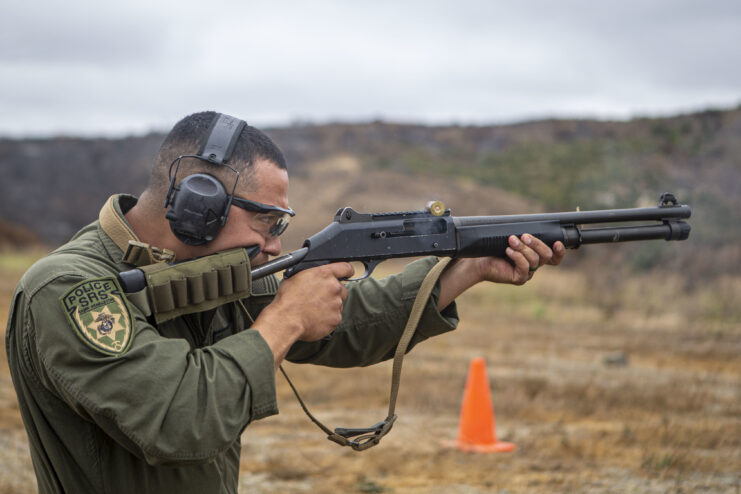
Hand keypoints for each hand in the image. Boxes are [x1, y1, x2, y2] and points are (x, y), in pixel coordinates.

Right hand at [253, 262, 353, 364]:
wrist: (286, 320)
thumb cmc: (287, 300)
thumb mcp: (296, 277)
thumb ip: (312, 274)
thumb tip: (315, 275)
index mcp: (324, 274)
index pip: (345, 268)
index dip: (347, 271)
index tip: (348, 273)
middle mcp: (334, 288)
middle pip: (342, 289)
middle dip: (333, 293)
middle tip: (320, 298)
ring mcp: (336, 304)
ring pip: (338, 304)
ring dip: (329, 306)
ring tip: (313, 310)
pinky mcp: (336, 319)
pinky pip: (335, 318)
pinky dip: (327, 319)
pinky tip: (315, 318)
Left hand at [437, 234, 565, 309]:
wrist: (478, 260)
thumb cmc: (494, 248)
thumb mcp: (512, 237)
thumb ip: (523, 234)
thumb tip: (530, 224)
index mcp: (535, 255)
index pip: (555, 256)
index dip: (559, 251)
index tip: (557, 241)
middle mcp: (534, 265)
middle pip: (547, 256)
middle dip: (537, 244)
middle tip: (523, 236)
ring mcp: (527, 273)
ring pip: (535, 260)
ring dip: (523, 248)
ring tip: (511, 240)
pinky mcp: (519, 279)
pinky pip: (525, 268)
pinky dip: (517, 257)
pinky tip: (508, 250)